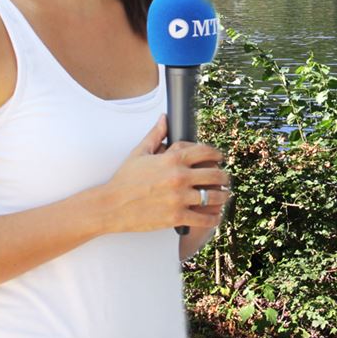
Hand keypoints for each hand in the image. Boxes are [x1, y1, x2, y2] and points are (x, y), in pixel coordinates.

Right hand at [102, 116, 229, 233]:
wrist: (111, 206)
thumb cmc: (124, 180)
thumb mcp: (140, 153)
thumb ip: (156, 135)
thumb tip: (163, 119)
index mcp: (172, 159)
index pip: (206, 151)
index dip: (217, 154)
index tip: (220, 158)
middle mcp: (179, 177)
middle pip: (215, 174)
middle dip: (224, 177)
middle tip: (225, 179)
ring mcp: (179, 198)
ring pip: (214, 196)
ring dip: (223, 196)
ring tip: (224, 196)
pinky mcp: (176, 217)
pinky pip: (204, 218)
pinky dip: (213, 218)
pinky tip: (215, 216)